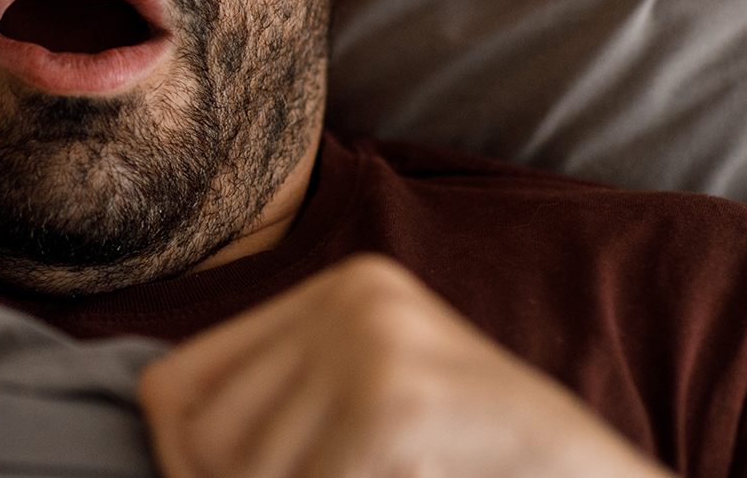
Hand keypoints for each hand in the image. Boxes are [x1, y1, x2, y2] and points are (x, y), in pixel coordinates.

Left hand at [137, 254, 670, 477]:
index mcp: (337, 288)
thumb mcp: (362, 408)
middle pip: (206, 428)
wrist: (585, 474)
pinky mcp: (396, 396)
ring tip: (363, 477)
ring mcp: (375, 339)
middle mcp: (351, 296)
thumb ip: (281, 404)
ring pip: (250, 468)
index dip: (178, 457)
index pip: (179, 378)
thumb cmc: (466, 458)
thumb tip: (161, 428)